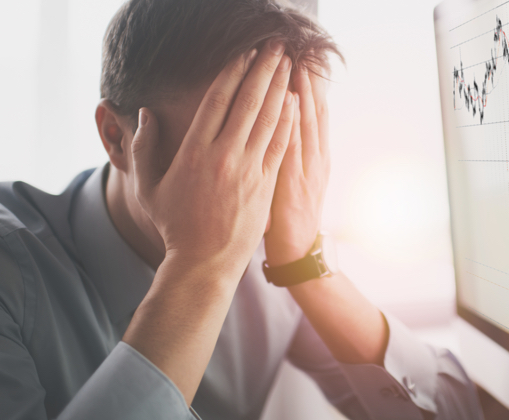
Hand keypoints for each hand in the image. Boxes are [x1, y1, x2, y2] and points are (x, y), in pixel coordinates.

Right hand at [131, 42, 294, 277]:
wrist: (205, 262)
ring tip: (288, 64)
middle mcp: (224, 156)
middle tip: (275, 46)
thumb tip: (147, 113)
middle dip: (263, 70)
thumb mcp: (147, 187)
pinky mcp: (265, 185)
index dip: (233, 72)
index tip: (244, 53)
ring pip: (268, 120)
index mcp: (194, 152)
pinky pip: (279, 145)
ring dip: (280, 88)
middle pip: (248, 102)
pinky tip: (294, 101)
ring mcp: (248, 170)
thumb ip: (145, 147)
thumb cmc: (174, 225)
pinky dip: (288, 120)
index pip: (217, 101)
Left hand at [264, 66, 330, 265]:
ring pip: (305, 123)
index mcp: (317, 159)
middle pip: (312, 113)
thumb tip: (289, 132)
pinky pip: (292, 146)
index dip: (312, 90)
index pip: (315, 117)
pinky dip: (292, 121)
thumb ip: (298, 158)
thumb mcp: (302, 186)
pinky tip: (289, 102)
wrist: (299, 253)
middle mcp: (315, 160)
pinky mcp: (292, 183)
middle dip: (306, 83)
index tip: (305, 64)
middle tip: (300, 54)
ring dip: (301, 93)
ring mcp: (306, 171)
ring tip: (296, 66)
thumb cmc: (294, 221)